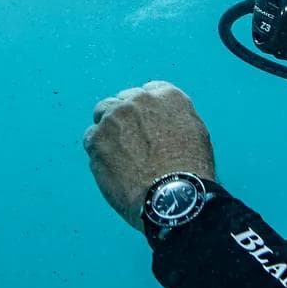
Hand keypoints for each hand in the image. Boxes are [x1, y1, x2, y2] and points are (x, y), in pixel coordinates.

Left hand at [83, 81, 215, 230]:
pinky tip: (112, 166)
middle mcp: (137, 101)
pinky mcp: (96, 140)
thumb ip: (174, 117)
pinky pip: (91, 139)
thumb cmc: (190, 170)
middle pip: (121, 101)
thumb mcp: (195, 133)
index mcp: (166, 96)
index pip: (148, 91)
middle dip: (124, 117)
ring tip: (118, 154)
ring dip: (107, 130)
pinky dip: (98, 150)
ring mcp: (113, 119)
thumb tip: (160, 119)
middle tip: (129, 140)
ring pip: (102, 115)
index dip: (145, 110)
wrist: (171, 196)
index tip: (145, 123)